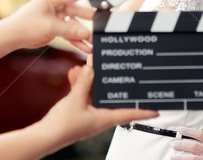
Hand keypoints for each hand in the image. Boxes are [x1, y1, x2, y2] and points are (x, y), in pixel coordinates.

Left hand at [1, 0, 104, 51]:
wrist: (12, 36)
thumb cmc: (26, 25)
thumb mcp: (50, 27)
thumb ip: (70, 30)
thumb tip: (86, 34)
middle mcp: (57, 4)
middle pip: (78, 11)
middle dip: (90, 19)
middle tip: (104, 24)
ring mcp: (57, 15)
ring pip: (75, 24)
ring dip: (83, 34)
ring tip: (95, 43)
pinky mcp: (56, 26)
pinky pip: (69, 32)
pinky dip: (76, 40)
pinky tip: (85, 48)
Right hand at [35, 64, 157, 147]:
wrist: (44, 136)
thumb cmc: (62, 126)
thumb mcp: (75, 99)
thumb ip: (85, 82)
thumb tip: (92, 68)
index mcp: (105, 118)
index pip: (130, 113)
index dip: (144, 111)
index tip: (157, 107)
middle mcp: (99, 117)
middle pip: (112, 99)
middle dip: (112, 83)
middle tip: (119, 71)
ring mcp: (89, 115)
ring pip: (96, 94)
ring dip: (92, 81)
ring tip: (86, 67)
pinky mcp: (78, 112)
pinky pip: (84, 96)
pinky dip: (81, 85)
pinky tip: (75, 74)